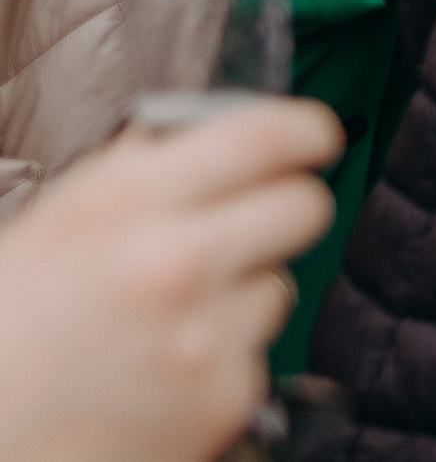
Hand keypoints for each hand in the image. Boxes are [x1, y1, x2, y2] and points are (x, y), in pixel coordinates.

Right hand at [0, 100, 339, 461]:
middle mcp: (174, 263)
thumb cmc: (10, 337)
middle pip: (304, 205)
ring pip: (278, 284)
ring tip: (170, 322)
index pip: (263, 136)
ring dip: (242, 296)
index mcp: (123, 205)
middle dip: (288, 210)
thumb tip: (199, 135)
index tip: (313, 138)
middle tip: (260, 225)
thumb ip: (131, 176)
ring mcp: (206, 334)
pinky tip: (164, 372)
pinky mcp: (227, 396)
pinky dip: (224, 360)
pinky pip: (258, 352)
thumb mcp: (51, 229)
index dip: (304, 130)